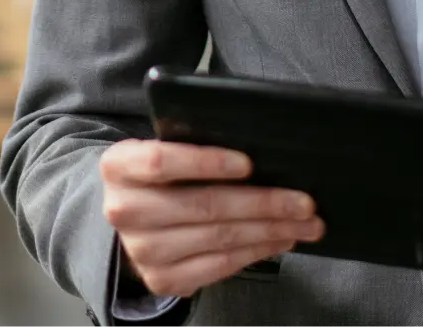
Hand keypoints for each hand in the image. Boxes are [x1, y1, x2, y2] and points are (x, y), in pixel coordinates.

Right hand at [99, 139, 323, 299]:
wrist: (131, 216)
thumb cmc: (159, 175)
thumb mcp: (163, 149)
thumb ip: (194, 145)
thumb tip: (261, 153)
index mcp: (118, 166)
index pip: (161, 161)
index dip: (206, 162)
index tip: (248, 163)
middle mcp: (124, 210)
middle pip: (203, 205)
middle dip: (263, 203)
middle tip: (304, 201)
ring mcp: (142, 250)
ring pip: (219, 238)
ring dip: (270, 230)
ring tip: (304, 223)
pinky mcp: (163, 278)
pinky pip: (220, 265)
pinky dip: (256, 252)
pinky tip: (279, 239)